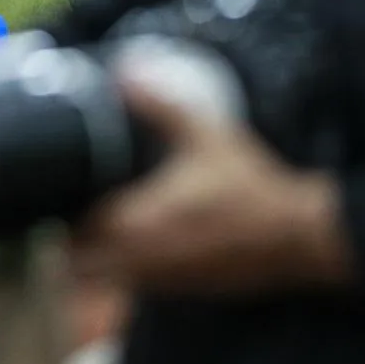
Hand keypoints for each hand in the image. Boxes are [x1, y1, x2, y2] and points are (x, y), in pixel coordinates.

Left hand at [71, 59, 353, 294]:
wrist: (303, 237)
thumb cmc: (252, 187)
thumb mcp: (208, 136)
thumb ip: (162, 106)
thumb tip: (126, 72)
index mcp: (139, 224)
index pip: (76, 235)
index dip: (63, 217)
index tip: (61, 196)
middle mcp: (144, 261)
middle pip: (83, 265)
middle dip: (73, 242)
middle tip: (76, 211)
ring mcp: (165, 282)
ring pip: (109, 280)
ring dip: (99, 259)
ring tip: (103, 226)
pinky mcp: (186, 291)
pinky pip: (140, 287)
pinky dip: (130, 270)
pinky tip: (144, 243)